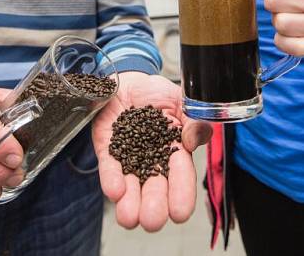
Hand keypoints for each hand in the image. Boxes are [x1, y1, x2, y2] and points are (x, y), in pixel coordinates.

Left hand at [92, 72, 211, 231]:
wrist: (130, 82)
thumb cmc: (159, 94)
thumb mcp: (180, 101)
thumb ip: (192, 119)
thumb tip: (195, 138)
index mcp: (175, 153)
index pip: (181, 177)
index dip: (181, 194)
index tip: (180, 212)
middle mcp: (152, 162)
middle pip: (155, 189)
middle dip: (154, 207)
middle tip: (153, 221)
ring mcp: (129, 158)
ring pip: (131, 187)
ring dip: (130, 204)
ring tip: (129, 218)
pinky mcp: (108, 151)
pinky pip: (109, 168)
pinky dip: (111, 179)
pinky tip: (114, 191)